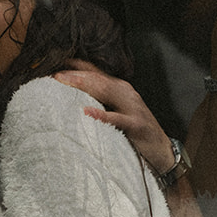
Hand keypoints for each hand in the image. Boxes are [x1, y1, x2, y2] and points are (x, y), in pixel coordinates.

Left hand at [52, 59, 174, 174]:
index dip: (76, 66)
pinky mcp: (138, 125)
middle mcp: (127, 93)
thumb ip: (100, 104)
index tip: (54, 63)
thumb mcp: (116, 114)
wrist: (162, 152)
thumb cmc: (135, 134)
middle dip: (75, 74)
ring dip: (84, 85)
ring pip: (107, 91)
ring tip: (64, 81)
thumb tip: (72, 100)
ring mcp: (134, 108)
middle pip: (98, 79)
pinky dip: (102, 115)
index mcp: (120, 89)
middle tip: (54, 73)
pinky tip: (86, 112)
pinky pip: (118, 119)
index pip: (96, 72)